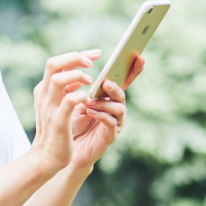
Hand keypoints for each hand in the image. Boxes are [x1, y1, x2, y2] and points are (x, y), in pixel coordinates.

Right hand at [30, 49, 99, 170]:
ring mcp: (49, 107)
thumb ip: (67, 89)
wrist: (47, 157)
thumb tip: (81, 75)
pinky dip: (80, 96)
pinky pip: (69, 101)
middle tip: (92, 63)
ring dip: (77, 76)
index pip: (56, 62)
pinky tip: (87, 100)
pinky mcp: (58, 121)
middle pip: (53, 64)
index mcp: (45, 89)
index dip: (77, 55)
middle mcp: (44, 95)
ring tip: (90, 81)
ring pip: (58, 79)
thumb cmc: (57, 130)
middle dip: (75, 58)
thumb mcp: (59, 104)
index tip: (96, 54)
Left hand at [68, 55, 144, 169]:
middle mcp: (114, 107)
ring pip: (119, 107)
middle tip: (106, 83)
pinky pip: (111, 122)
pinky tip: (90, 112)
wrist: (66, 148)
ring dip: (104, 103)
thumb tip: (77, 62)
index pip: (123, 80)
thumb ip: (76, 83)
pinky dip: (102, 115)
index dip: (133, 69)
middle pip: (122, 93)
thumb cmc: (71, 122)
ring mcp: (115, 121)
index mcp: (107, 96)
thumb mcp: (72, 98)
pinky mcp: (110, 135)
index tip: (139, 56)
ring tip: (88, 102)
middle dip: (116, 86)